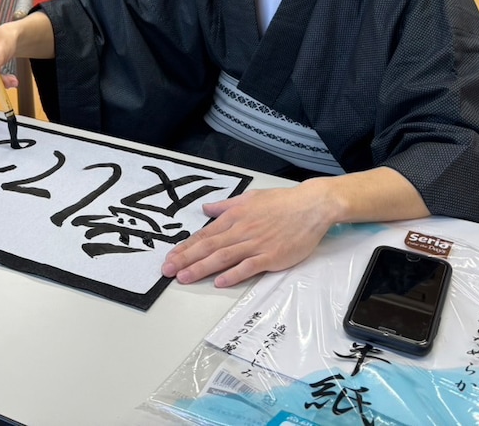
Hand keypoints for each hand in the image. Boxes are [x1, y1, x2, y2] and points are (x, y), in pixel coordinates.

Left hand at [161, 181, 336, 287]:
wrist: (311, 206)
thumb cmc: (282, 202)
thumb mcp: (249, 197)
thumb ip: (226, 206)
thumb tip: (206, 208)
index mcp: (235, 217)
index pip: (205, 235)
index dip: (186, 247)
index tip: (171, 257)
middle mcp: (241, 230)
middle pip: (208, 247)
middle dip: (185, 259)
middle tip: (168, 270)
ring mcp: (256, 244)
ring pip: (223, 257)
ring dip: (201, 268)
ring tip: (184, 277)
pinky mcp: (271, 256)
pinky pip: (248, 267)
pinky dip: (232, 274)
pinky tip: (219, 281)